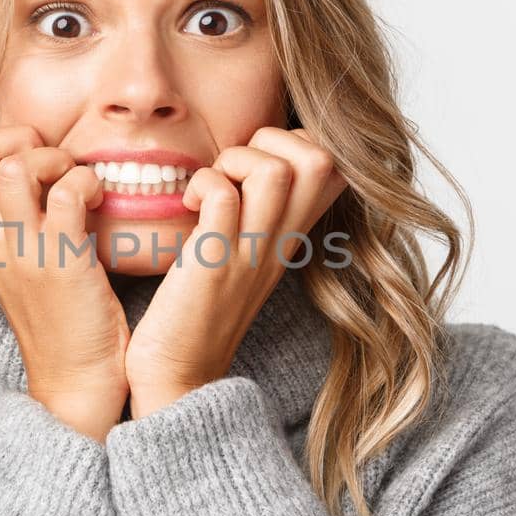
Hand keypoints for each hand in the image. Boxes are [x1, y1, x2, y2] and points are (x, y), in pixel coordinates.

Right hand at [0, 126, 129, 442]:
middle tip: (49, 160)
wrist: (76, 382)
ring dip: (52, 157)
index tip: (23, 156)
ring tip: (74, 178)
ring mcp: (24, 252)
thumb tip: (22, 177)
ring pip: (13, 167)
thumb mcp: (18, 268)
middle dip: (11, 136)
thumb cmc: (60, 323)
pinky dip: (87, 182)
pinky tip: (99, 200)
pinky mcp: (62, 263)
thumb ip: (11, 224)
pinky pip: (66, 193)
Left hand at [125, 127, 346, 418]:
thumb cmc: (197, 310)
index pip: (335, 167)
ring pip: (276, 170)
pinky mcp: (214, 264)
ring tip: (211, 186)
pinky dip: (202, 184)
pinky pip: (222, 197)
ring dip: (236, 160)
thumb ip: (256, 213)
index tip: (255, 163)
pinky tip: (187, 206)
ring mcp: (251, 253)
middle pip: (321, 159)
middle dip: (274, 139)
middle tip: (234, 169)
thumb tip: (248, 166)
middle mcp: (280, 242)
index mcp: (289, 236)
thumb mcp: (244, 255)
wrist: (180, 376)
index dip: (299, 142)